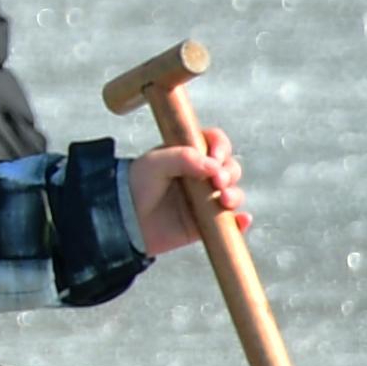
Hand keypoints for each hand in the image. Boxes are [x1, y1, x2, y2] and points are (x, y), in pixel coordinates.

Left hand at [130, 128, 244, 258]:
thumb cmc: (136, 186)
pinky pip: (231, 223)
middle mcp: (200, 175)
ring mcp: (205, 199)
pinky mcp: (206, 223)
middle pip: (230, 167)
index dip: (220, 146)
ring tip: (225, 200)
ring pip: (234, 193)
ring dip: (236, 195)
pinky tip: (242, 220)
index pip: (214, 143)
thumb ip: (182, 157)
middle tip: (217, 181)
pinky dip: (241, 222)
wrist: (124, 220)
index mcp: (188, 154)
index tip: (215, 157)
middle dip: (230, 172)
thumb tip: (214, 165)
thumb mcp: (154, 163)